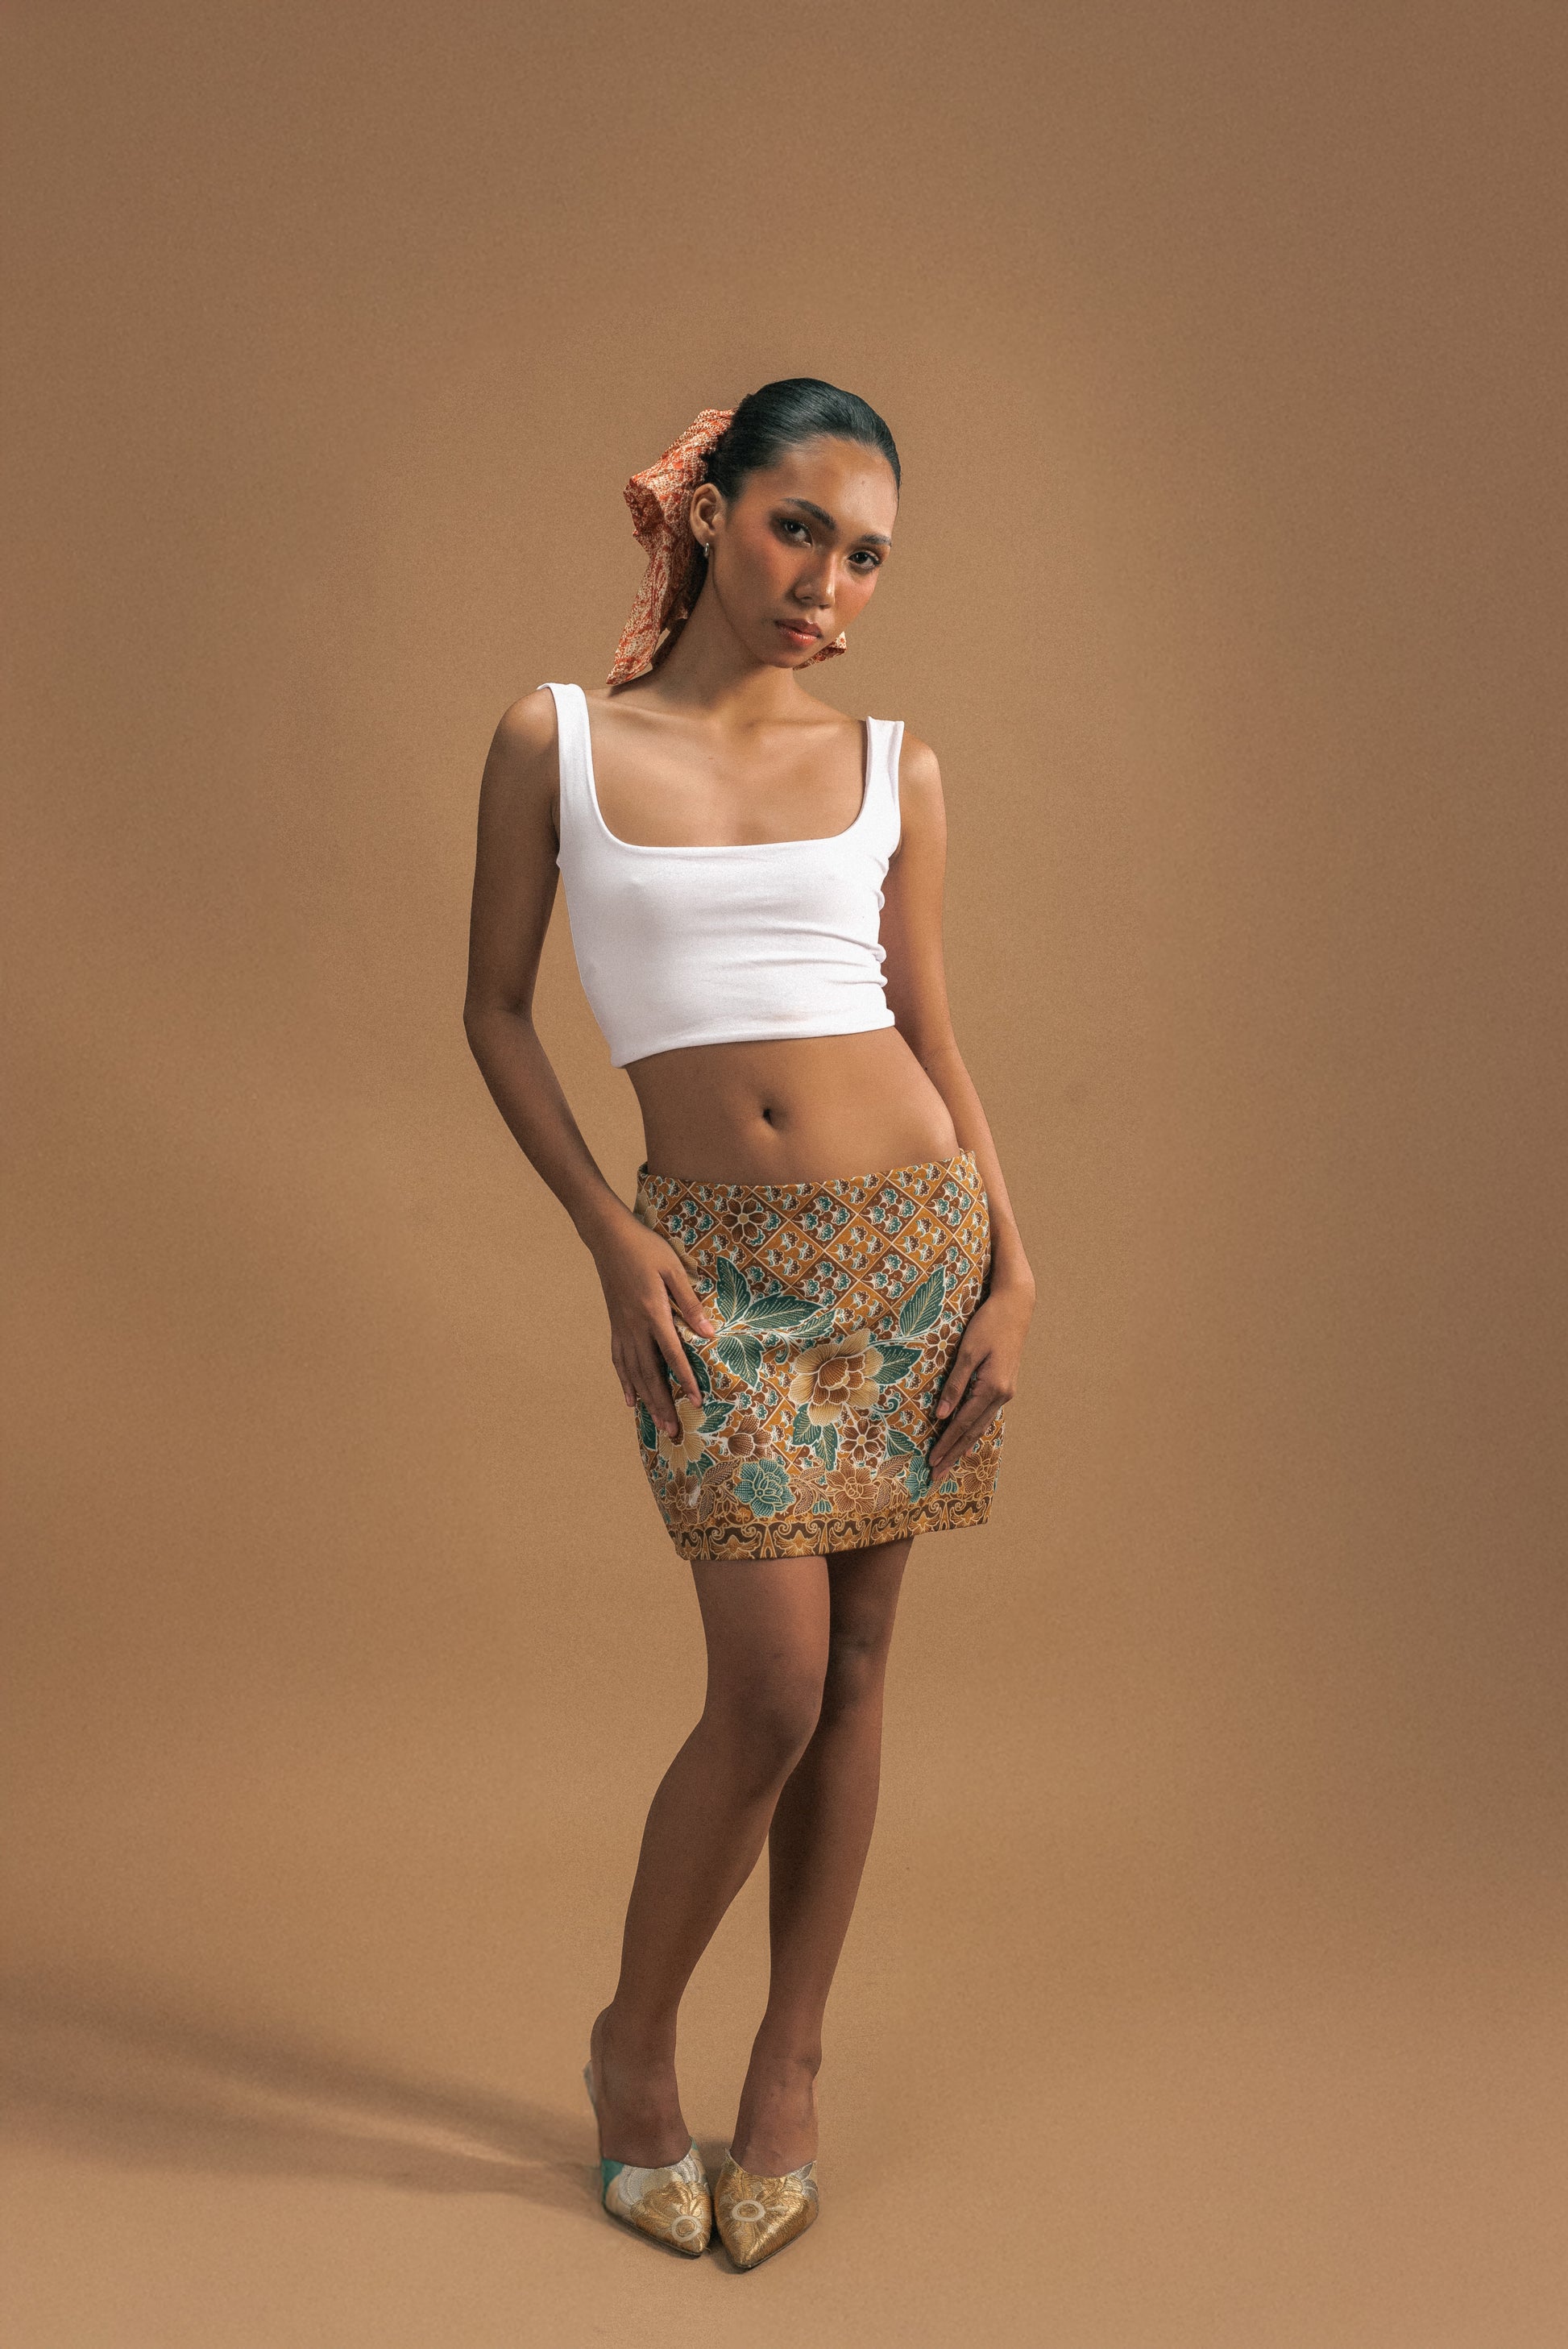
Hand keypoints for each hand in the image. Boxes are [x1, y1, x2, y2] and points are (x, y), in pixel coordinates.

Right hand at [590, 1209, 716, 1442]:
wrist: (608, 1237)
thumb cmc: (645, 1248)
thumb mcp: (673, 1269)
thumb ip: (689, 1302)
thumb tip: (707, 1332)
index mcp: (653, 1312)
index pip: (672, 1355)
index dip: (684, 1380)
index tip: (696, 1401)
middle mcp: (635, 1326)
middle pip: (650, 1373)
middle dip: (662, 1404)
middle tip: (672, 1431)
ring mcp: (622, 1327)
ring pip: (633, 1372)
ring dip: (645, 1400)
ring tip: (656, 1424)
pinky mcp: (615, 1324)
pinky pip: (619, 1359)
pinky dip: (625, 1381)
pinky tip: (630, 1399)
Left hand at [926, 1280, 1033, 1479]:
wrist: (1016, 1307)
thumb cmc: (989, 1324)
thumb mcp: (967, 1352)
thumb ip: (955, 1385)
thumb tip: (942, 1415)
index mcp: (992, 1388)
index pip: (963, 1424)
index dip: (946, 1444)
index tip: (932, 1462)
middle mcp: (1002, 1395)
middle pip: (973, 1432)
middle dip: (954, 1454)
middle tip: (936, 1475)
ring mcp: (1006, 1392)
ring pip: (981, 1426)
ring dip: (963, 1445)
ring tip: (948, 1463)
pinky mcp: (1004, 1386)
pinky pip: (986, 1415)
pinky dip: (974, 1430)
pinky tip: (968, 1440)